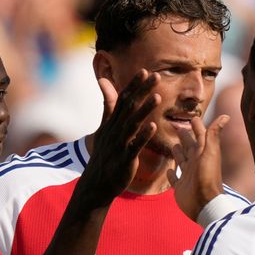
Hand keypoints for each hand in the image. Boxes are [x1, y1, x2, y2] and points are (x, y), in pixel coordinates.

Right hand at [77, 70, 159, 207]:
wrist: (96, 183)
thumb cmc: (104, 154)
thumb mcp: (105, 128)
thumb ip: (108, 105)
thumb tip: (104, 82)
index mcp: (112, 122)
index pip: (123, 99)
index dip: (134, 85)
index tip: (145, 71)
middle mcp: (115, 130)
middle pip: (129, 107)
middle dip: (142, 91)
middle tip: (156, 76)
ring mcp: (119, 144)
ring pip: (132, 124)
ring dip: (145, 110)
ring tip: (158, 97)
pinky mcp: (124, 159)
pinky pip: (135, 146)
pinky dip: (143, 136)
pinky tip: (154, 126)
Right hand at [167, 114, 229, 220]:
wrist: (204, 204)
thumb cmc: (207, 177)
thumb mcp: (210, 152)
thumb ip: (214, 134)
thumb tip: (226, 115)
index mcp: (202, 153)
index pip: (199, 136)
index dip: (196, 126)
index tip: (193, 117)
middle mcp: (195, 163)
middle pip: (189, 146)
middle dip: (184, 137)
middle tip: (178, 127)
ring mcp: (188, 175)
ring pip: (181, 160)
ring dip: (178, 153)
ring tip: (174, 146)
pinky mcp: (181, 187)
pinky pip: (174, 179)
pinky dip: (171, 174)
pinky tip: (168, 171)